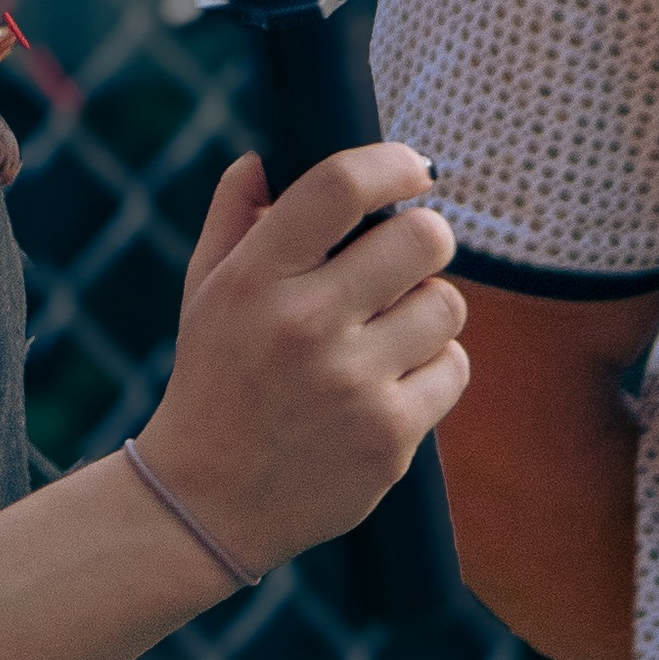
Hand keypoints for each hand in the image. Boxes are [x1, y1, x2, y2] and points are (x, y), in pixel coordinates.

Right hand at [136, 146, 468, 576]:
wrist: (205, 503)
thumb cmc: (214, 382)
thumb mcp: (204, 292)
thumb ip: (234, 217)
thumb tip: (266, 156)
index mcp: (255, 278)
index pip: (340, 186)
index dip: (394, 163)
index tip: (414, 170)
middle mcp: (304, 325)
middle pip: (423, 239)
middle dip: (425, 241)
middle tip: (406, 260)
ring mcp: (351, 384)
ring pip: (448, 304)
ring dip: (428, 309)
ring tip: (390, 331)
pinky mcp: (389, 437)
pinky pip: (454, 368)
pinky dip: (435, 369)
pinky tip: (393, 382)